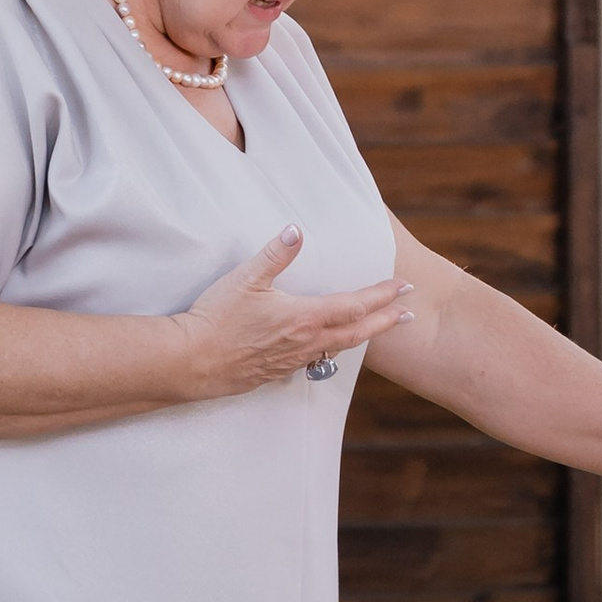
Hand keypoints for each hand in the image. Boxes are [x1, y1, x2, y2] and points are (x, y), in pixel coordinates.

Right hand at [173, 228, 411, 398]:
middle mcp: (306, 342)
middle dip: (385, 321)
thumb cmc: (217, 319)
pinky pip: (315, 360)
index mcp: (303, 317)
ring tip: (377, 328)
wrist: (192, 362)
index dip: (382, 296)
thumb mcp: (245, 279)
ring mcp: (292, 360)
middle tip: (409, 314)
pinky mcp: (277, 372)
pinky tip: (330, 347)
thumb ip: (275, 254)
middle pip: (357, 332)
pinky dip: (333, 350)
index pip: (354, 305)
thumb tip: (297, 229)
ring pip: (339, 349)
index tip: (404, 287)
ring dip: (363, 336)